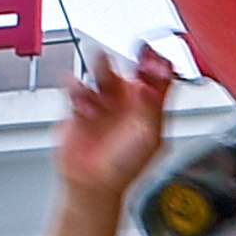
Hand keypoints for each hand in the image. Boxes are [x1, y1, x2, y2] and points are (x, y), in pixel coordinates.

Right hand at [56, 45, 176, 205]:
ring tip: (101, 58)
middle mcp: (128, 103)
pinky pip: (77, 88)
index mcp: (150, 109)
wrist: (93, 183)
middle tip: (130, 51)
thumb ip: (152, 107)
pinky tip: (80, 92)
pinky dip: (76, 86)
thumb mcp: (149, 135)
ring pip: (103, 74)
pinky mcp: (80, 108)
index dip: (158, 64)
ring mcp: (104, 104)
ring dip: (102, 65)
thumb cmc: (124, 167)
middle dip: (130, 59)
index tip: (156, 53)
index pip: (158, 79)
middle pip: (130, 71)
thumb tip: (152, 83)